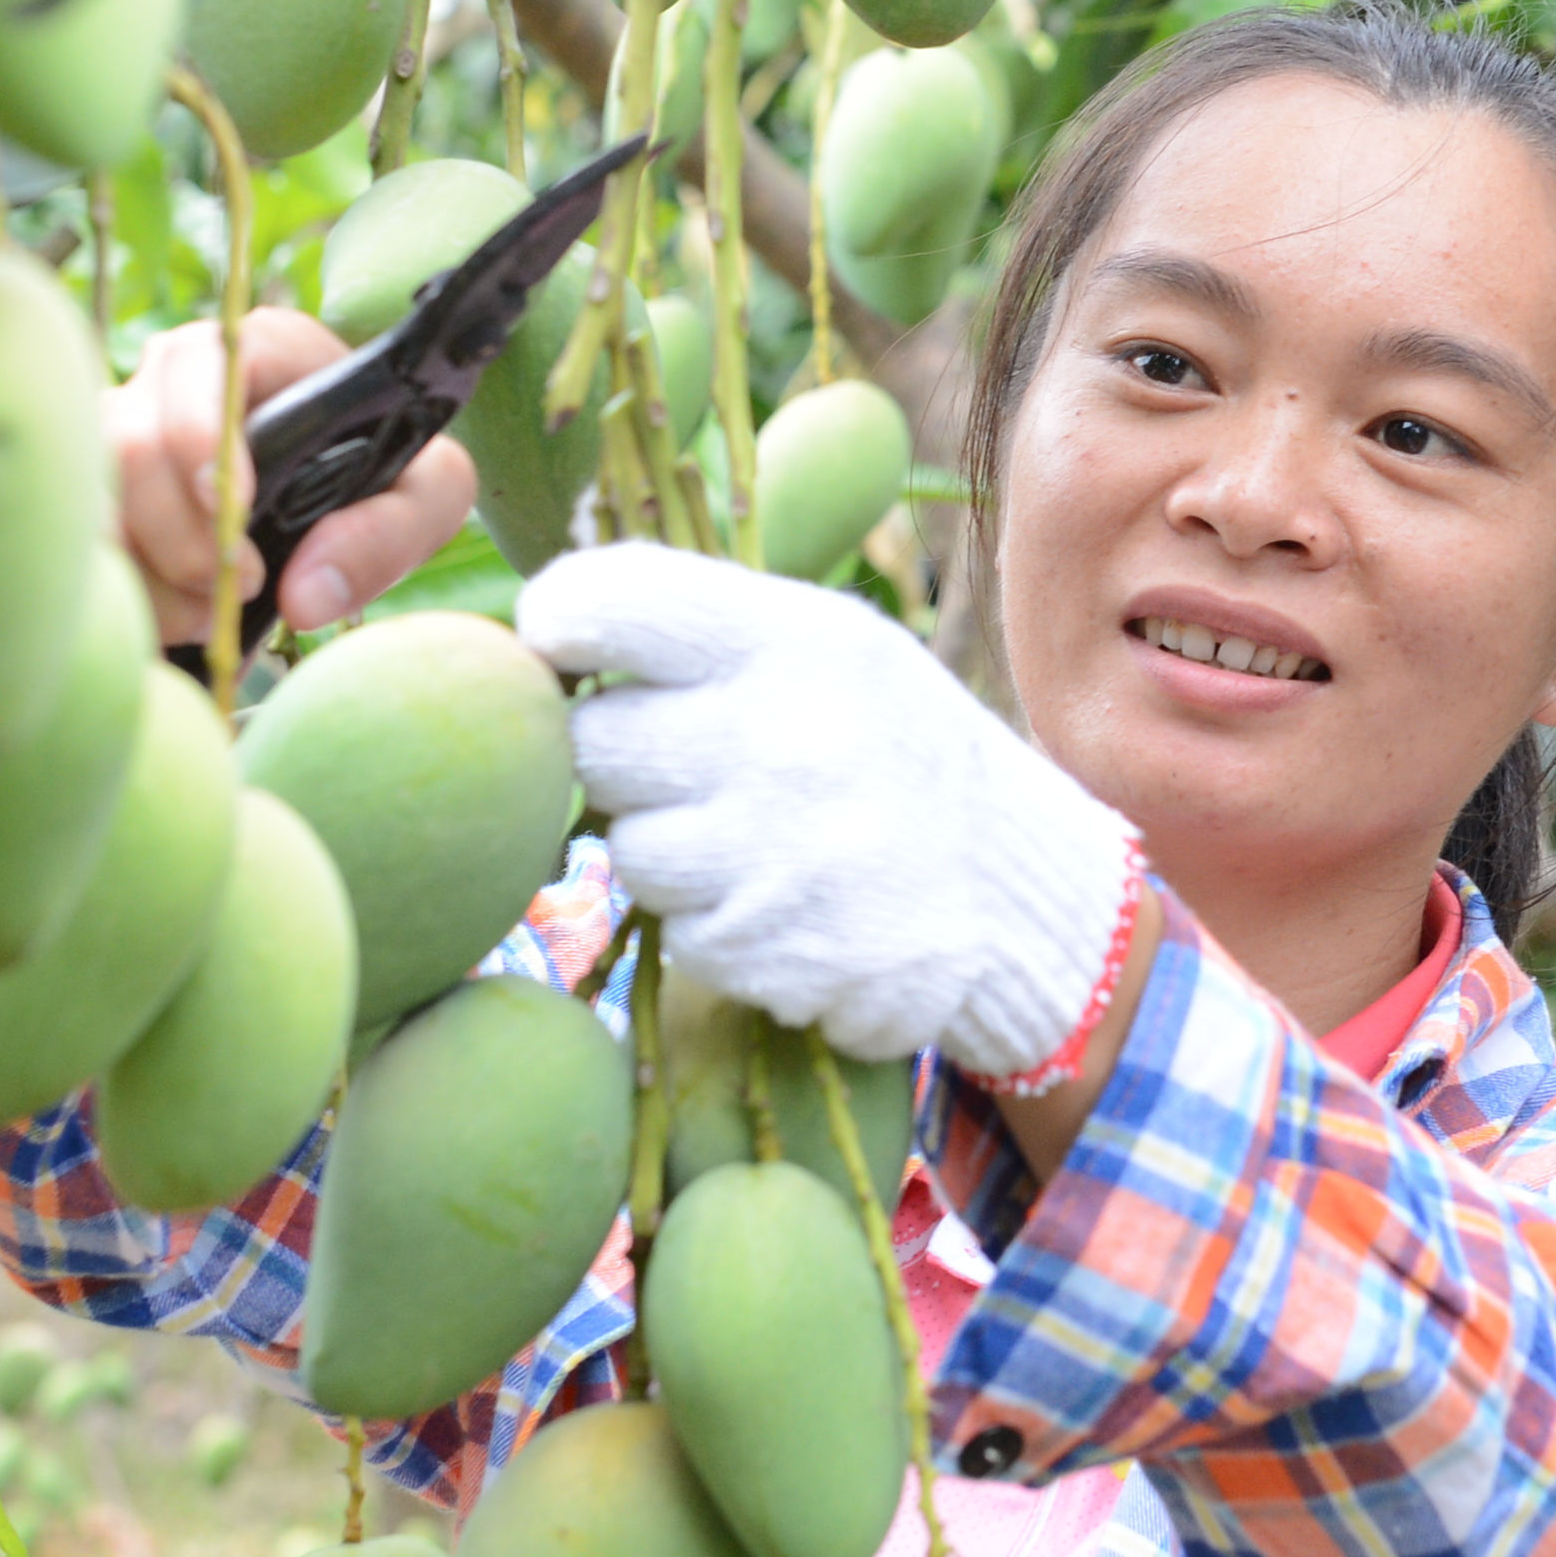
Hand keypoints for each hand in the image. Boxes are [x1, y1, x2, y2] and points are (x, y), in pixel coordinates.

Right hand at [106, 312, 477, 646]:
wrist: (344, 496)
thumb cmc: (385, 475)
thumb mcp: (427, 494)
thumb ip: (390, 532)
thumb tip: (305, 593)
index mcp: (260, 350)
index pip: (206, 364)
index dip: (202, 436)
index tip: (234, 514)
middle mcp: (177, 374)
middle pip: (131, 440)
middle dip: (181, 535)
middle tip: (238, 592)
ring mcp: (124, 424)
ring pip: (93, 495)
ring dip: (145, 573)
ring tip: (209, 617)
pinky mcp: (96, 484)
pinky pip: (77, 537)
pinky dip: (118, 591)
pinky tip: (169, 623)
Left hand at [514, 543, 1140, 1081]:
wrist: (1016, 885)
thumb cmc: (888, 744)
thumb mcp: (829, 642)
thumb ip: (698, 625)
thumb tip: (539, 624)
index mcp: (792, 638)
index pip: (604, 605)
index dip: (562, 624)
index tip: (566, 645)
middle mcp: (780, 738)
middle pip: (595, 743)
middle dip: (632, 756)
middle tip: (700, 761)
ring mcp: (775, 854)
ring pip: (629, 850)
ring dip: (674, 850)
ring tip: (756, 835)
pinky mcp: (771, 950)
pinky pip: (681, 932)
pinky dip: (719, 924)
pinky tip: (786, 898)